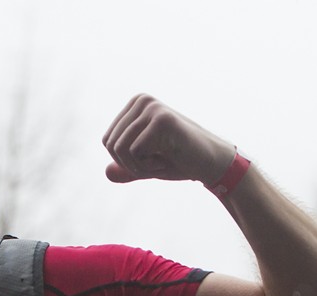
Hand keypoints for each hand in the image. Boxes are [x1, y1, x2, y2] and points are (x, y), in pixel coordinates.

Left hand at [102, 94, 235, 186]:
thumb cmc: (178, 161)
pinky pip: (135, 152)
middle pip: (111, 145)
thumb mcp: (145, 166)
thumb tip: (106, 173)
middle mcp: (141, 100)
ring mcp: (152, 107)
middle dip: (131, 164)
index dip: (124, 160)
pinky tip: (170, 157)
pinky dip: (149, 165)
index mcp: (135, 105)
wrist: (210, 163)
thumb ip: (125, 168)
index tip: (150, 157)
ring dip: (140, 166)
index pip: (107, 141)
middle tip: (157, 162)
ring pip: (120, 149)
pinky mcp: (161, 119)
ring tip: (162, 160)